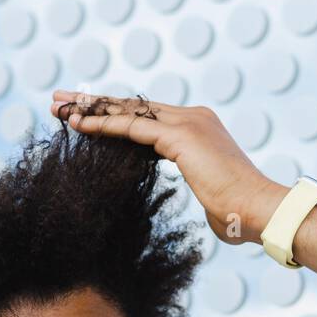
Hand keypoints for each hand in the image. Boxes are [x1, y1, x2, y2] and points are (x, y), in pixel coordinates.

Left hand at [49, 90, 287, 245]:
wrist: (260, 211)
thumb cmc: (240, 216)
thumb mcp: (212, 199)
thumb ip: (204, 195)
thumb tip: (214, 212)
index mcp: (199, 128)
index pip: (146, 116)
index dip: (114, 115)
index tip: (86, 117)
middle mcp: (192, 117)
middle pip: (132, 105)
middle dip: (94, 103)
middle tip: (61, 100)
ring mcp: (187, 123)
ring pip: (126, 110)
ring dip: (89, 108)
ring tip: (57, 107)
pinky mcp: (180, 136)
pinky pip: (130, 127)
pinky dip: (102, 125)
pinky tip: (76, 125)